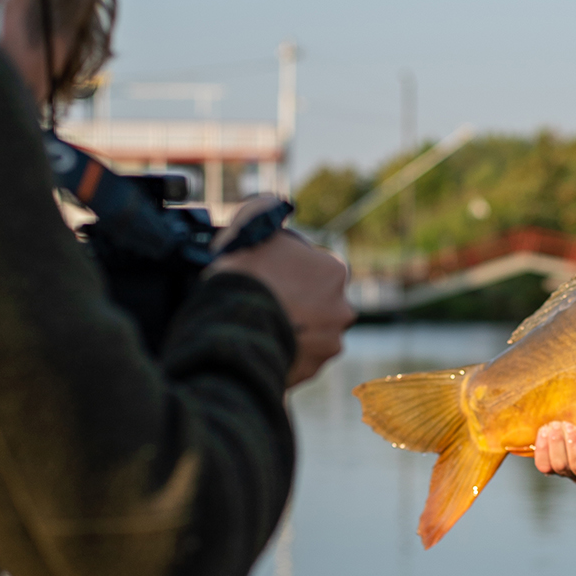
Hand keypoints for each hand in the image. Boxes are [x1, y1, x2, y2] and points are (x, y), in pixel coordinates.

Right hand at [209, 197, 354, 386]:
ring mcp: (328, 344)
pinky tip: (262, 345)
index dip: (287, 270)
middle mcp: (341, 309)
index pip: (314, 268)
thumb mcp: (249, 227)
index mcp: (334, 272)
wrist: (234, 330)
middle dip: (296, 303)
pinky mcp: (312, 371)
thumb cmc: (243, 276)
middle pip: (317, 302)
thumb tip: (273, 203)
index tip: (267, 276)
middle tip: (264, 302)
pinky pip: (298, 360)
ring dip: (292, 330)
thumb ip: (263, 210)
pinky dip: (284, 355)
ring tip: (261, 327)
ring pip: (310, 333)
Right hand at [533, 421, 575, 482]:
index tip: (544, 429)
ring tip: (571, 427)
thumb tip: (545, 419)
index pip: (543, 465)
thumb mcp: (566, 430)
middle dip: (556, 443)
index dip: (541, 448)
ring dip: (572, 444)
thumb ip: (554, 428)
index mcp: (558, 465)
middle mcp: (572, 473)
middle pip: (559, 465)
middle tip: (556, 425)